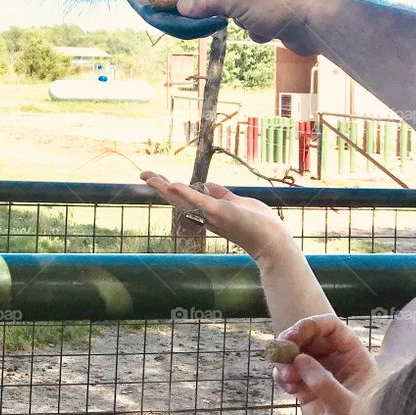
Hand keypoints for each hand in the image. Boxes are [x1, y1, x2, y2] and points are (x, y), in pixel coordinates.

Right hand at [140, 171, 294, 261]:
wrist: (272, 240)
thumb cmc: (258, 223)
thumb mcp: (237, 203)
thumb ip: (222, 194)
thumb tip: (208, 184)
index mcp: (208, 212)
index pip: (184, 197)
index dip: (168, 187)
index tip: (153, 177)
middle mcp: (206, 215)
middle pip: (177, 199)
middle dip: (159, 186)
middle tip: (142, 174)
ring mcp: (212, 215)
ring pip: (183, 200)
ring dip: (165, 188)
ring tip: (149, 177)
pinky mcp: (221, 213)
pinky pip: (200, 202)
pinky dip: (186, 193)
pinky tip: (172, 184)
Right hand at [173, 0, 336, 55]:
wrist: (320, 22)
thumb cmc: (277, 1)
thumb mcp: (233, 0)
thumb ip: (204, 2)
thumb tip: (182, 6)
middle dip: (221, 3)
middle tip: (207, 16)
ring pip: (241, 2)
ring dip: (242, 17)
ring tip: (253, 22)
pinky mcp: (283, 4)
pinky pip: (257, 13)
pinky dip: (257, 24)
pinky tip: (268, 30)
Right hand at [273, 314, 377, 414]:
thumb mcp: (346, 407)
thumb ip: (324, 382)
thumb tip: (300, 360)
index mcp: (355, 359)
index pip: (333, 329)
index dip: (312, 325)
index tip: (293, 334)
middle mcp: (338, 363)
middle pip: (311, 338)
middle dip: (293, 341)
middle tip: (280, 350)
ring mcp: (321, 377)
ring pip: (297, 355)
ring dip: (285, 360)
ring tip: (285, 376)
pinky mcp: (307, 392)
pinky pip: (290, 374)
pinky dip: (283, 375)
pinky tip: (285, 385)